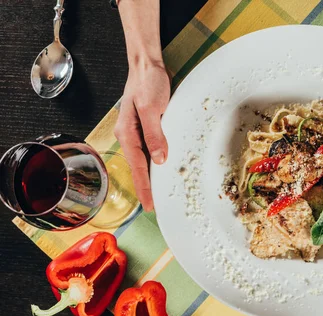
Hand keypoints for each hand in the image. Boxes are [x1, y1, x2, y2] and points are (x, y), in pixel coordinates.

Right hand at [114, 60, 170, 211]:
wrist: (146, 65)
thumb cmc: (147, 82)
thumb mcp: (152, 107)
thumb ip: (155, 134)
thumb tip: (159, 159)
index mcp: (127, 133)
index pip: (138, 167)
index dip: (144, 188)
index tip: (150, 205)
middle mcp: (128, 135)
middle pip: (138, 168)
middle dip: (145, 188)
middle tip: (154, 207)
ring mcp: (135, 132)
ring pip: (142, 161)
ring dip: (149, 177)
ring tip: (156, 195)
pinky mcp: (144, 128)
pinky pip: (147, 151)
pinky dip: (153, 164)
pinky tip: (159, 171)